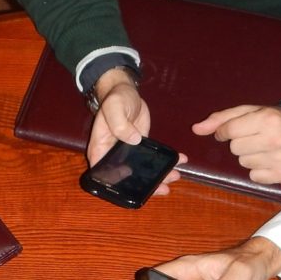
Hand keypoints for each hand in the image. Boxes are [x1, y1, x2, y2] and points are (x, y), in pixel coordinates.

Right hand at [88, 69, 184, 194]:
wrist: (126, 91)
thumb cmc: (115, 99)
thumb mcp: (114, 108)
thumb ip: (120, 124)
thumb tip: (133, 140)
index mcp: (101, 150)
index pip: (104, 174)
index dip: (118, 184)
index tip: (135, 187)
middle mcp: (113, 156)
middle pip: (126, 178)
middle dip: (145, 185)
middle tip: (163, 187)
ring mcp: (127, 153)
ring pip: (141, 171)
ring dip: (159, 176)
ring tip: (175, 176)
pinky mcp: (141, 147)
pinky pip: (152, 159)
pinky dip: (165, 162)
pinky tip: (179, 161)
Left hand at [193, 105, 280, 184]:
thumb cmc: (274, 120)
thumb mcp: (250, 111)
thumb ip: (221, 118)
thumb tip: (196, 129)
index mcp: (267, 119)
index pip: (229, 131)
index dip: (226, 131)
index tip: (234, 130)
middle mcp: (275, 139)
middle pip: (235, 148)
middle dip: (241, 143)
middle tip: (256, 138)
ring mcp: (280, 159)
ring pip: (243, 163)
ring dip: (250, 157)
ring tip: (265, 149)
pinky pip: (254, 177)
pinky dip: (258, 170)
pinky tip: (270, 160)